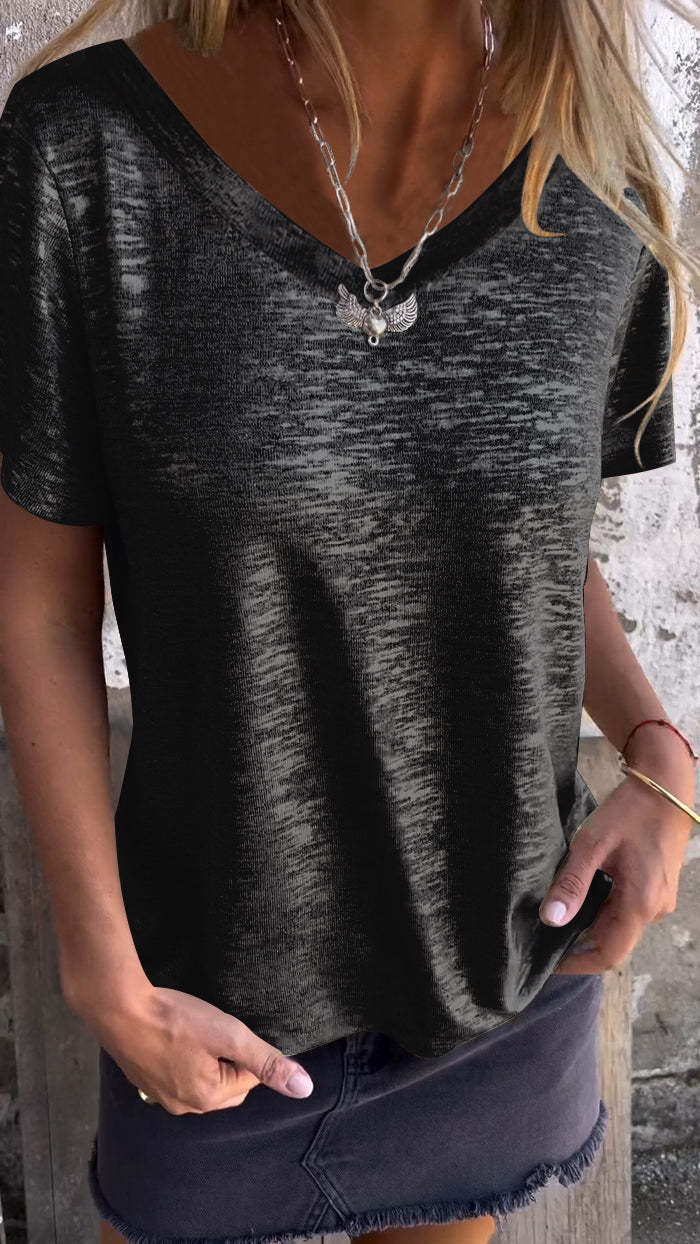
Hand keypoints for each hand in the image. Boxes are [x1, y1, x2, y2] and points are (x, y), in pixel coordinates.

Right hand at [72, 979, 314, 1113]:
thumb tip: (304, 1088)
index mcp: (208, 1099)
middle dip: (230, 1059)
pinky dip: (184, 1059)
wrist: (119, 1008)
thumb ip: (267, 1061)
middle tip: (216, 1029)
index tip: (229, 1028)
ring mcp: (160, 1096)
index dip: (246, 1049)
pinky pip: (178, 1075)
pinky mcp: (144, 1080)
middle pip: (227, 1084)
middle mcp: (184, 1107)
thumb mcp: (229, 1035)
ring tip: (197, 1031)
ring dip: (207, 1060)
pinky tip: (176, 1037)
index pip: (250, 1078)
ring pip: (202, 1079)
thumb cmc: (176, 1020)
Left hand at [539, 750, 694, 974]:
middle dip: (580, 942)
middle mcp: (656, 909)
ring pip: (620, 924)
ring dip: (591, 922)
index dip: (577, 964)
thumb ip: (572, 884)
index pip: (608, 955)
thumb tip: (551, 919)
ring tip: (559, 910)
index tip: (549, 964)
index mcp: (641, 904)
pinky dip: (605, 908)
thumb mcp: (592, 845)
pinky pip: (629, 909)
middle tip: (544, 934)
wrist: (665, 786)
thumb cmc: (629, 812)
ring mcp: (660, 899)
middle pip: (613, 941)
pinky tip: (583, 891)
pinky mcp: (658, 887)